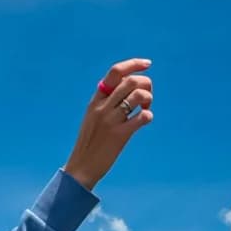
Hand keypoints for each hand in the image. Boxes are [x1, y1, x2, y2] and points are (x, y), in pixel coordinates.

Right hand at [63, 58, 153, 190]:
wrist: (82, 166)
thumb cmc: (90, 142)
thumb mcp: (93, 116)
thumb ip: (106, 101)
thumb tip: (128, 88)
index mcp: (96, 100)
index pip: (115, 72)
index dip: (134, 64)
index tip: (147, 64)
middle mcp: (102, 107)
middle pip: (131, 81)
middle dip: (146, 85)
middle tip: (147, 98)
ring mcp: (110, 120)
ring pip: (138, 95)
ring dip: (148, 98)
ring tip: (146, 108)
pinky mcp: (119, 135)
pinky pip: (142, 117)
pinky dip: (148, 116)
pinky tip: (145, 120)